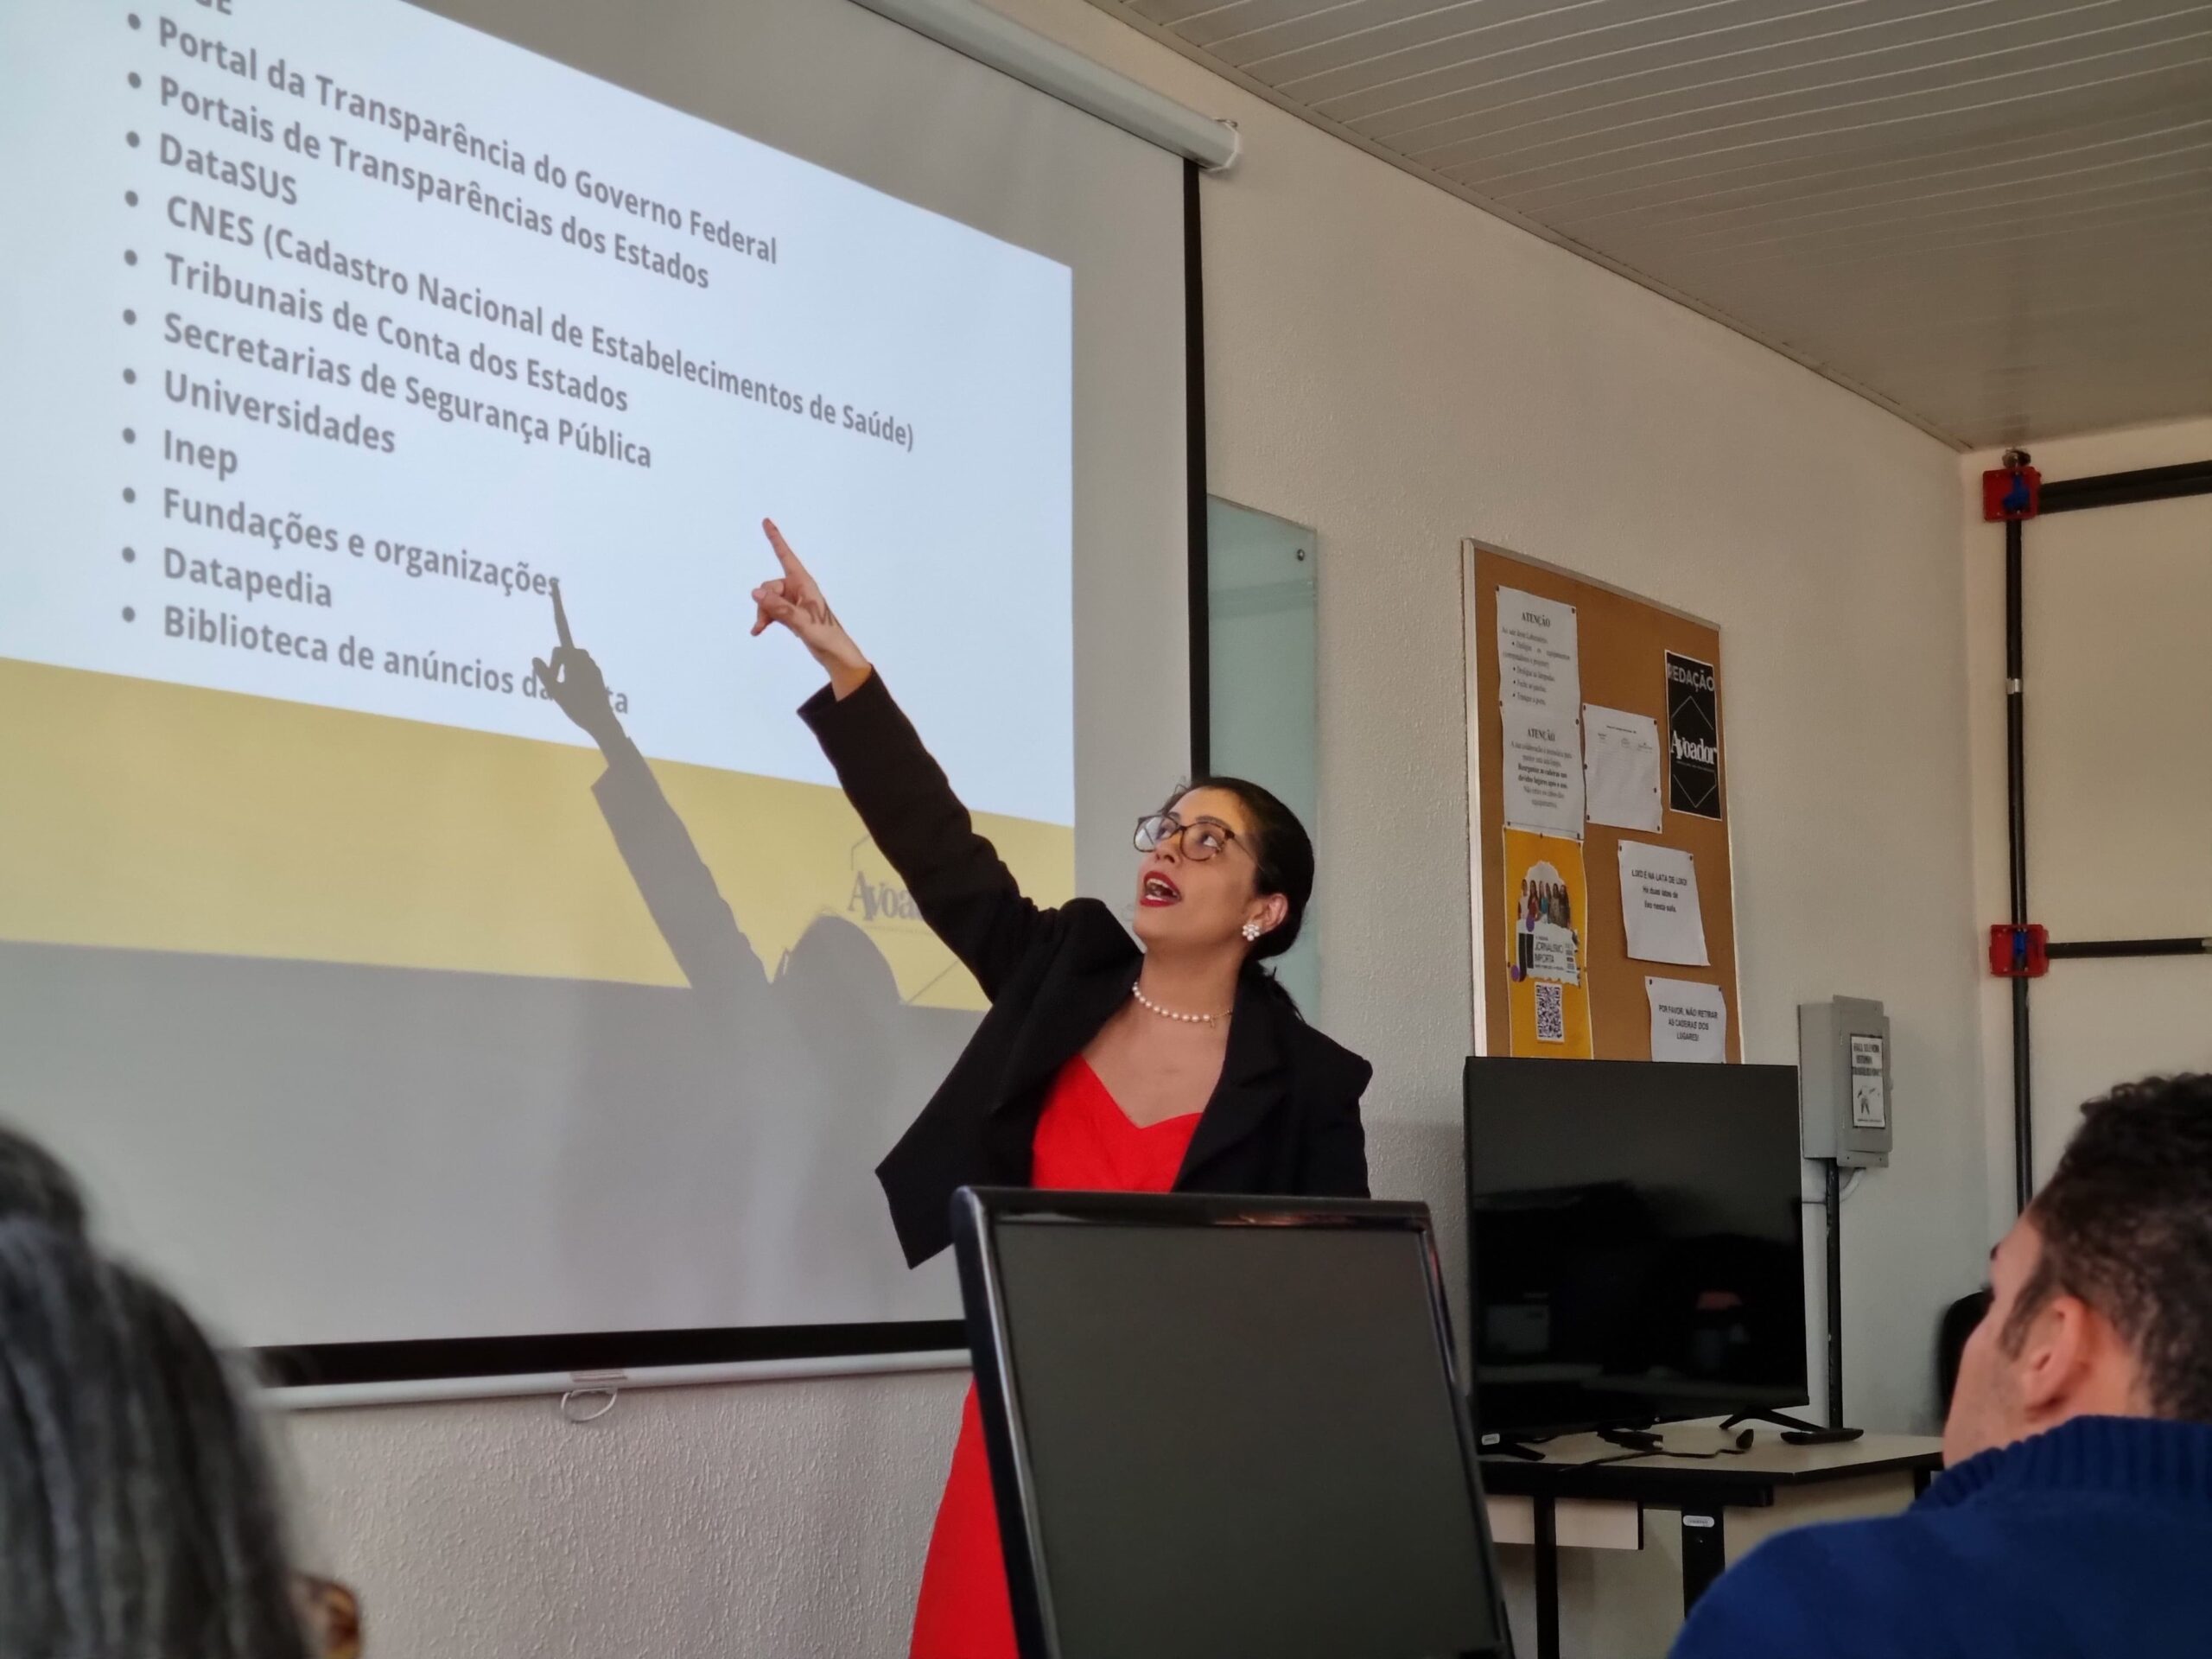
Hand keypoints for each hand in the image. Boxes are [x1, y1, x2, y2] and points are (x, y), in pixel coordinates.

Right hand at [533, 643, 621, 747]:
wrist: (600, 719)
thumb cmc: (576, 707)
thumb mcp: (555, 691)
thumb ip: (544, 674)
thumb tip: (535, 658)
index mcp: (576, 664)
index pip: (560, 650)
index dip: (553, 660)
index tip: (552, 677)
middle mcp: (587, 663)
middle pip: (569, 651)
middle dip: (560, 662)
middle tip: (556, 681)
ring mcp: (595, 669)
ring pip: (579, 658)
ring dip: (569, 666)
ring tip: (565, 684)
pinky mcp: (599, 677)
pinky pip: (586, 667)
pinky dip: (578, 672)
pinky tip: (575, 688)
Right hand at [752, 519, 871, 698]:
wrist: (836, 655)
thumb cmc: (826, 636)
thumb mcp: (802, 622)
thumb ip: (779, 607)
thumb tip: (756, 592)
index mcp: (804, 584)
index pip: (786, 556)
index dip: (776, 539)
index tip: (766, 521)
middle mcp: (798, 589)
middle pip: (770, 586)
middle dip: (763, 601)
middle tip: (764, 621)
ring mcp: (794, 602)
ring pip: (768, 599)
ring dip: (763, 612)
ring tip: (760, 628)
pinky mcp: (792, 614)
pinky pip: (772, 610)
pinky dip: (765, 618)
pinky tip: (758, 630)